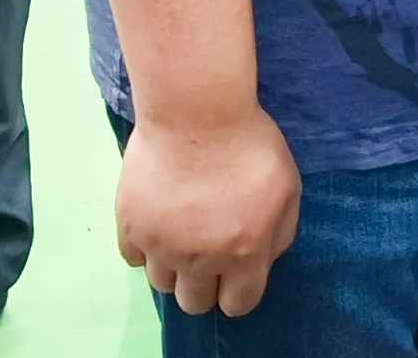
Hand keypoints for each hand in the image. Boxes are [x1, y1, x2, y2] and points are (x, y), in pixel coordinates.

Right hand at [115, 107, 301, 317]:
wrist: (197, 112)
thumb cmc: (250, 144)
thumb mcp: (288, 187)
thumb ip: (281, 233)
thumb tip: (264, 259)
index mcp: (244, 253)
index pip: (238, 304)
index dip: (238, 291)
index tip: (235, 273)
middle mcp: (200, 259)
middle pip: (194, 304)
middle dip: (204, 285)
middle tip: (207, 254)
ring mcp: (160, 246)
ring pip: (162, 284)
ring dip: (174, 266)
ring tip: (182, 232)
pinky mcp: (130, 228)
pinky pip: (134, 259)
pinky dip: (146, 247)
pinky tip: (159, 220)